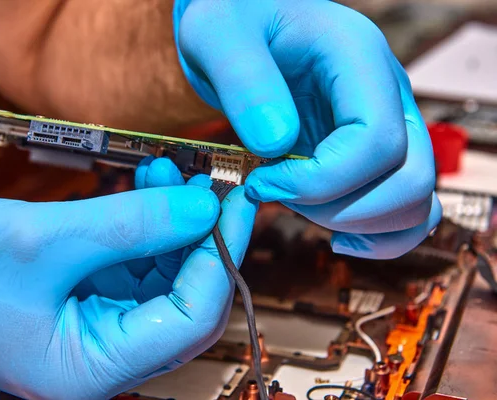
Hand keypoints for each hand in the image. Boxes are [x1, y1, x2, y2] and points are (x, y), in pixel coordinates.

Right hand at [0, 160, 256, 398]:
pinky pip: (140, 266)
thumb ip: (128, 225)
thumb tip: (201, 209)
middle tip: (212, 185)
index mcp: (90, 368)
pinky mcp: (94, 300)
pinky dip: (149, 226)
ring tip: (172, 174)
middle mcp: (104, 356)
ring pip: (167, 279)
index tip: (235, 205)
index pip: (190, 320)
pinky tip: (149, 188)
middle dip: (202, 238)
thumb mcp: (39, 241)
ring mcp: (101, 327)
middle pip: (187, 301)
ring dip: (175, 224)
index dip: (220, 257)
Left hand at [174, 0, 440, 258]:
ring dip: (354, 222)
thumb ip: (245, 81)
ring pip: (413, 201)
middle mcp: (386, 93)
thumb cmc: (233, 18)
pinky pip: (406, 206)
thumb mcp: (217, 34)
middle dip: (338, 209)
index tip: (263, 182)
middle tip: (277, 194)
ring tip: (295, 205)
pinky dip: (379, 235)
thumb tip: (277, 143)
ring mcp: (387, 124)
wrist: (246, 21)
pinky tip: (336, 236)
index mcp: (358, 58)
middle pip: (408, 180)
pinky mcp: (373, 152)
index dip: (320, 180)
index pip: (375, 141)